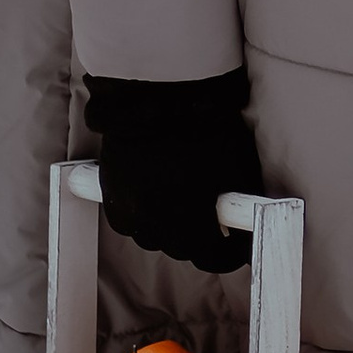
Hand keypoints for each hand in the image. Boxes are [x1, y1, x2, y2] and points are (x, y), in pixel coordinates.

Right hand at [84, 70, 264, 270]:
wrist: (161, 94)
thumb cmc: (208, 128)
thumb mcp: (238, 169)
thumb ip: (237, 206)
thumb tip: (243, 225)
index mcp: (192, 222)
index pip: (214, 259)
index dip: (230, 253)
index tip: (236, 246)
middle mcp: (157, 224)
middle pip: (182, 250)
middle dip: (200, 240)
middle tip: (212, 222)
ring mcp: (129, 208)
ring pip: (152, 238)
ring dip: (169, 229)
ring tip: (182, 206)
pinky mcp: (110, 191)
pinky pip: (128, 220)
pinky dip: (142, 216)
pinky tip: (154, 198)